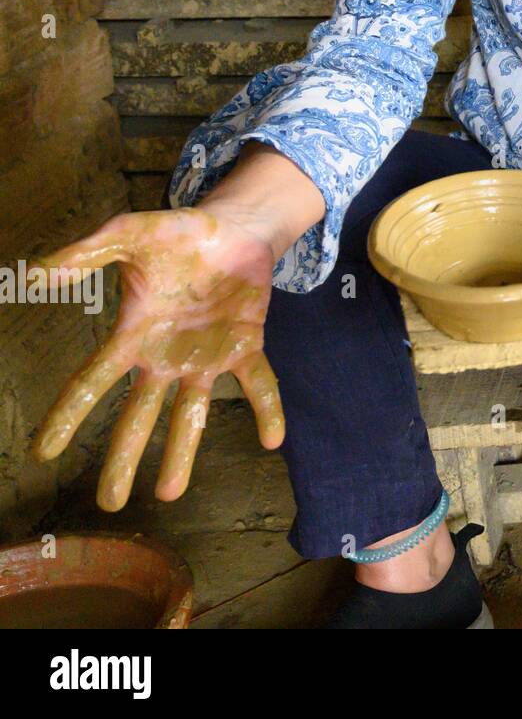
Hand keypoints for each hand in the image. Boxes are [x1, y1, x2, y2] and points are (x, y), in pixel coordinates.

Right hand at [30, 206, 284, 510]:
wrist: (234, 229)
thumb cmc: (179, 234)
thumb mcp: (131, 232)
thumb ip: (87, 251)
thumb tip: (38, 272)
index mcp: (134, 335)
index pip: (93, 381)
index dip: (68, 415)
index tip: (44, 453)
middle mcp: (167, 356)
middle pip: (140, 415)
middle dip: (124, 458)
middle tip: (110, 502)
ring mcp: (208, 356)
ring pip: (193, 412)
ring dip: (182, 450)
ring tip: (169, 492)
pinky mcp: (247, 345)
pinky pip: (259, 383)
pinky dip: (267, 409)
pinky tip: (272, 439)